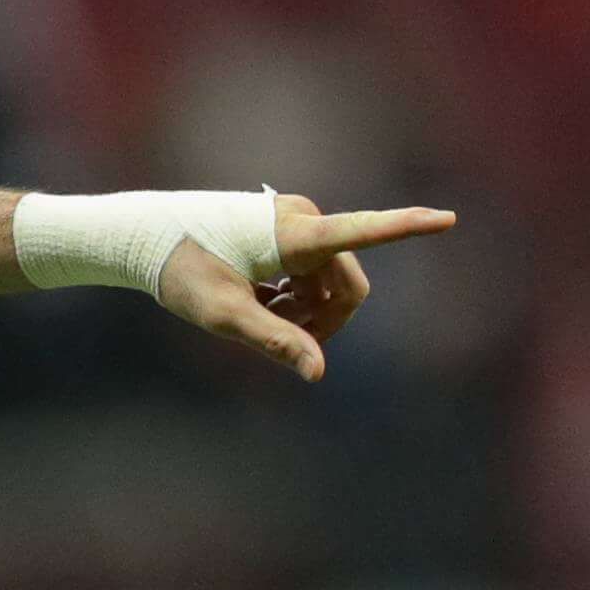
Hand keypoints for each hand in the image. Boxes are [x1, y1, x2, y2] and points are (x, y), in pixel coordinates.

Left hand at [156, 193, 456, 382]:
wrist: (141, 237)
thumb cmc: (180, 272)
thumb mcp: (225, 315)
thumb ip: (275, 341)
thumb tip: (318, 371)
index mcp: (295, 233)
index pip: (363, 230)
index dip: (408, 227)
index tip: (449, 218)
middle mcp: (302, 219)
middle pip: (346, 283)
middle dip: (326, 319)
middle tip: (283, 342)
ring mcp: (293, 222)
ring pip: (327, 282)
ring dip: (305, 310)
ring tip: (259, 318)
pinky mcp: (283, 229)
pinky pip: (309, 273)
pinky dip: (292, 296)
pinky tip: (257, 303)